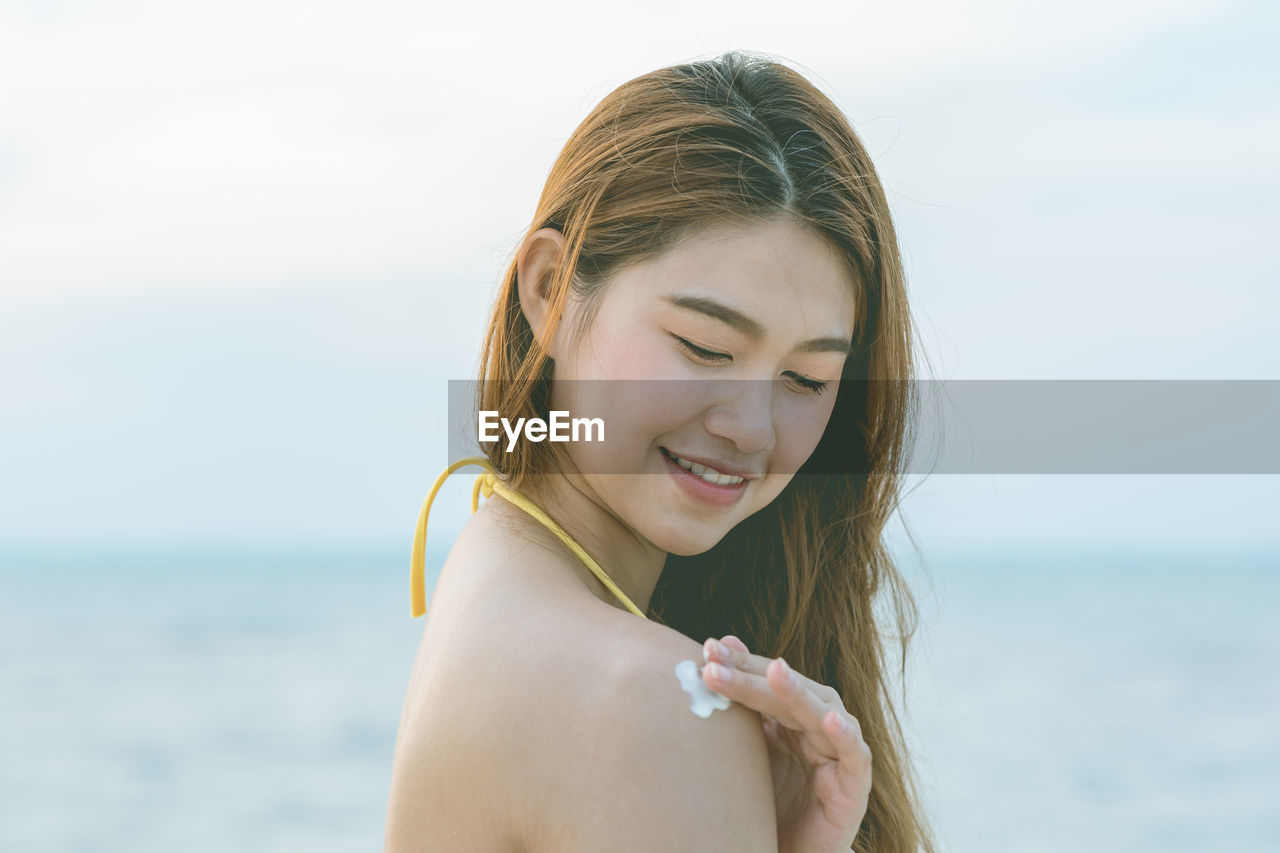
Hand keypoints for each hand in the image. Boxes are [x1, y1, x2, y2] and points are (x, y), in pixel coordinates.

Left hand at [702, 635, 870, 852]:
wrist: (790, 850)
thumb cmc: (770, 797)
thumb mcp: (749, 748)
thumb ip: (741, 701)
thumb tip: (720, 643)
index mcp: (790, 714)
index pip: (765, 679)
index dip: (740, 664)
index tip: (707, 650)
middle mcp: (817, 725)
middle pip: (787, 692)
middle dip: (753, 676)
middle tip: (717, 666)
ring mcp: (838, 753)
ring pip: (821, 713)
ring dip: (798, 692)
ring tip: (775, 672)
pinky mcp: (854, 786)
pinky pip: (854, 756)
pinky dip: (845, 737)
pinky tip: (831, 720)